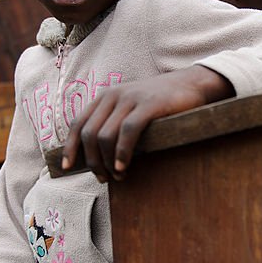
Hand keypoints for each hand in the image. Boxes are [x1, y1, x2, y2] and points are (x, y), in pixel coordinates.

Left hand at [62, 65, 233, 182]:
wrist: (193, 84)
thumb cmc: (161, 103)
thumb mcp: (132, 107)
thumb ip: (114, 122)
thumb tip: (97, 154)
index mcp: (106, 96)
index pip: (78, 124)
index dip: (71, 147)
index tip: (68, 167)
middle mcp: (114, 95)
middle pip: (90, 134)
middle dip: (92, 161)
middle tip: (103, 178)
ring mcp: (131, 98)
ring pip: (105, 136)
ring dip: (107, 162)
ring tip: (118, 176)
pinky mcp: (149, 105)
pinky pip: (127, 132)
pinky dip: (122, 153)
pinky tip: (123, 167)